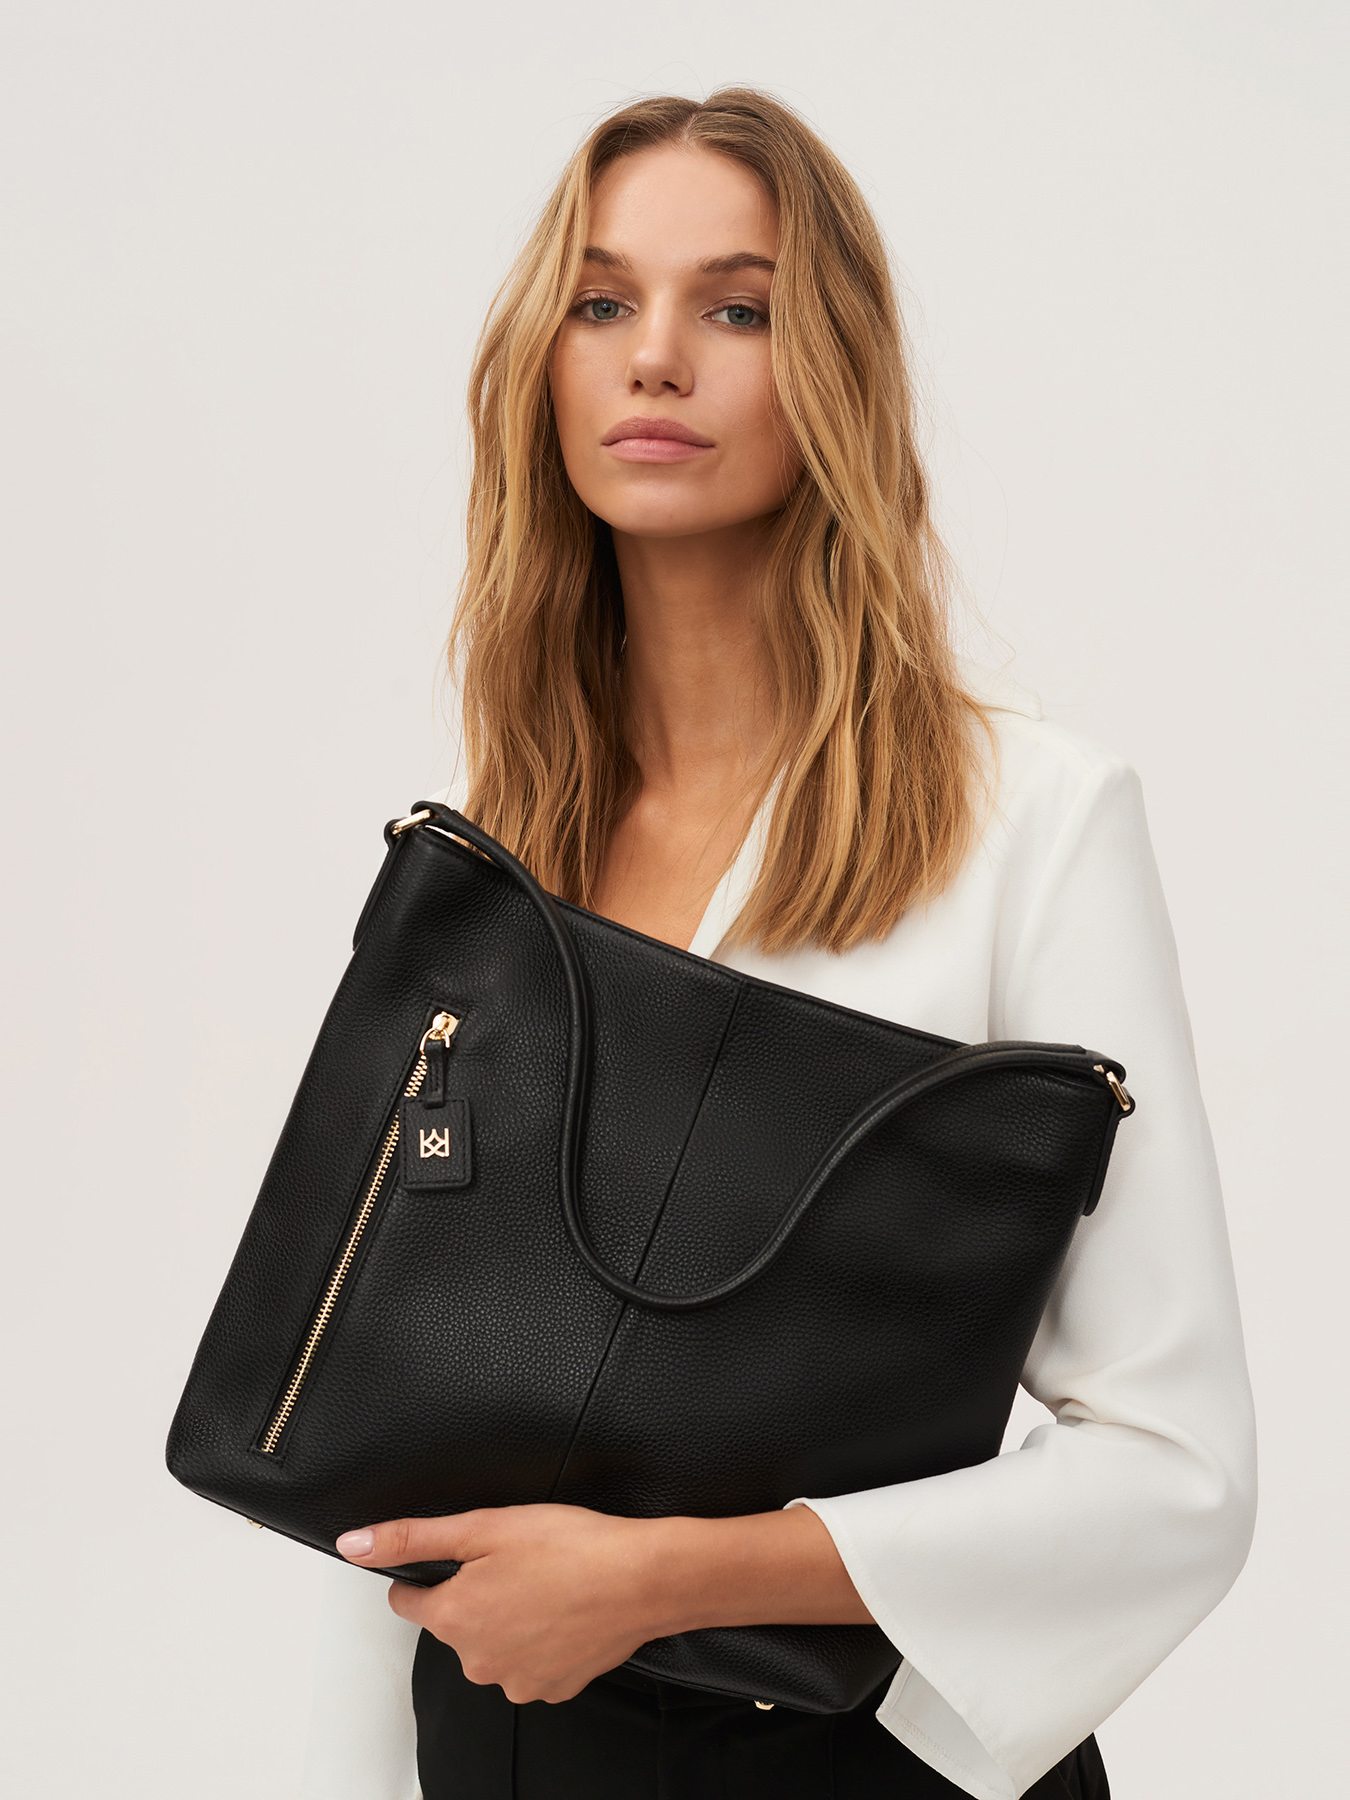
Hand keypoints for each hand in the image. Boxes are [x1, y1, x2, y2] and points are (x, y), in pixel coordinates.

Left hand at [335, 1504, 665, 1702]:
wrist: (642, 1579)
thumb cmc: (571, 1547)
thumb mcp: (484, 1525)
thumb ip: (413, 1537)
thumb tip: (355, 1545)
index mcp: (455, 1617)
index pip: (407, 1600)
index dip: (425, 1573)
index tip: (455, 1559)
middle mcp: (477, 1660)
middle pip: (455, 1623)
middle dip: (475, 1594)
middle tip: (514, 1561)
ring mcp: (516, 1681)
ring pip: (494, 1644)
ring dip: (509, 1619)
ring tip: (545, 1584)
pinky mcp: (552, 1688)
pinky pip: (530, 1662)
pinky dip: (540, 1639)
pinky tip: (564, 1610)